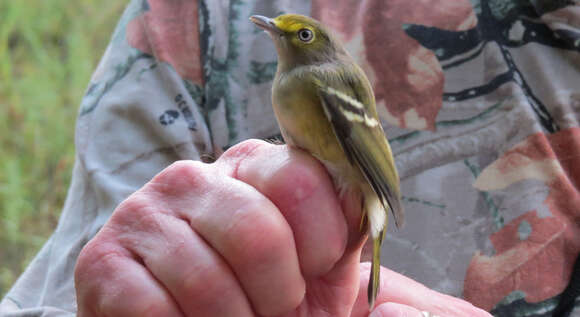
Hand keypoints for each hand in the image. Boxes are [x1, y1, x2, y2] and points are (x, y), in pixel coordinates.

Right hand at [74, 139, 490, 316]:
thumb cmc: (268, 300)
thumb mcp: (319, 266)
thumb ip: (351, 227)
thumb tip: (378, 206)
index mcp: (253, 168)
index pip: (306, 179)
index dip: (322, 243)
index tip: (316, 273)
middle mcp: (196, 177)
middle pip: (258, 232)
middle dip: (277, 295)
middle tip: (271, 310)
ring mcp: (144, 214)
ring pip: (206, 278)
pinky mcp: (102, 263)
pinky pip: (152, 307)